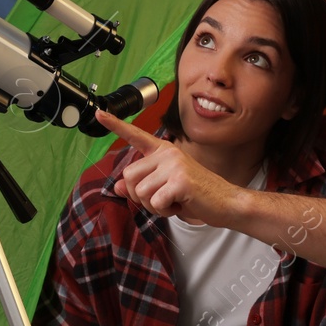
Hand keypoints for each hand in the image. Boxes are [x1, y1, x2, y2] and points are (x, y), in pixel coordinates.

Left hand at [93, 110, 236, 222]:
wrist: (226, 202)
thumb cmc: (195, 195)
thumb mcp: (164, 188)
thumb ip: (141, 185)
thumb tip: (118, 186)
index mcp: (163, 151)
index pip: (135, 136)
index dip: (116, 126)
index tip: (99, 114)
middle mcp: (167, 153)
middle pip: (129, 176)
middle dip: (140, 196)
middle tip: (162, 198)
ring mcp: (174, 165)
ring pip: (140, 192)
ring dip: (153, 206)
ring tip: (173, 201)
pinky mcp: (179, 181)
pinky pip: (155, 202)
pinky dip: (165, 211)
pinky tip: (180, 204)